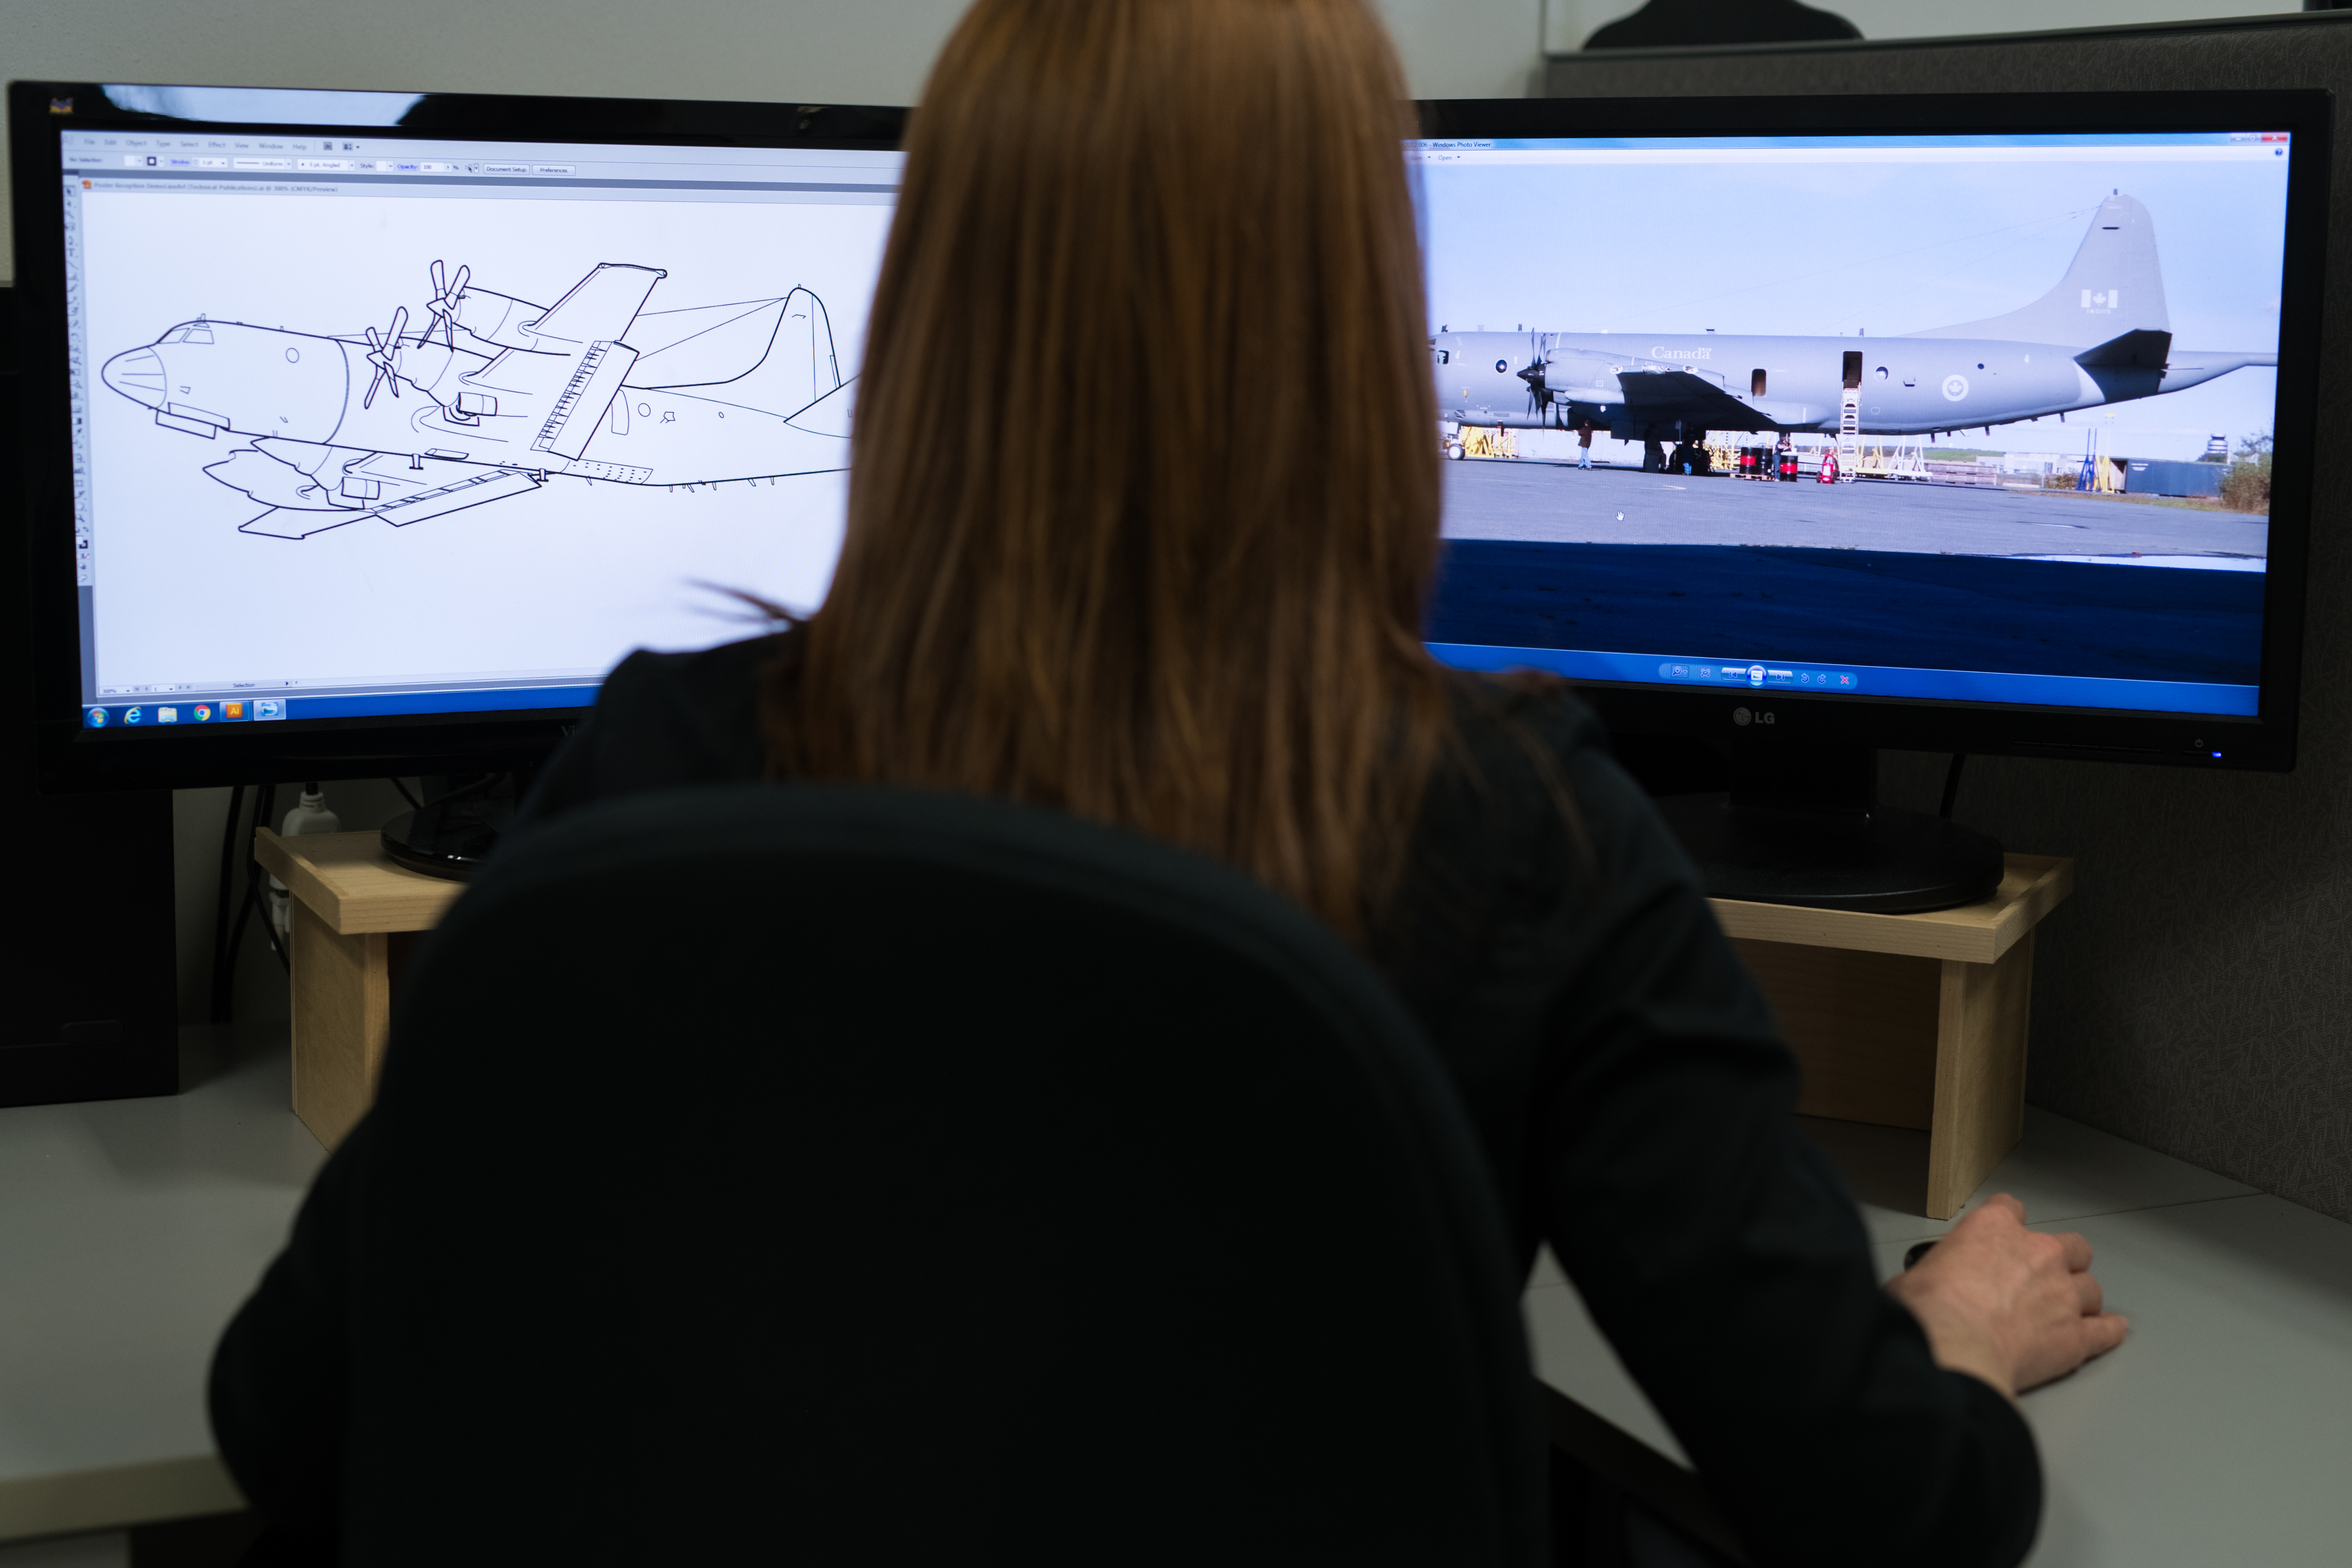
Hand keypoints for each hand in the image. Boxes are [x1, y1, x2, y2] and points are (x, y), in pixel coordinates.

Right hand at [1883, 1193, 2127, 1399]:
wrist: (1954, 1347)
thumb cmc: (1930, 1309)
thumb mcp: (1913, 1275)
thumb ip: (1931, 1274)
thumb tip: (1917, 1292)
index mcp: (1994, 1228)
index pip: (2011, 1208)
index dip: (2008, 1223)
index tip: (2004, 1235)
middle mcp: (2038, 1254)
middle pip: (2071, 1247)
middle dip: (2062, 1261)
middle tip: (2043, 1277)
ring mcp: (2063, 1295)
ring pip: (2091, 1289)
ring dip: (2080, 1299)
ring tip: (2067, 1311)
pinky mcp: (2076, 1337)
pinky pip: (2106, 1331)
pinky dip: (2109, 1331)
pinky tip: (2110, 1331)